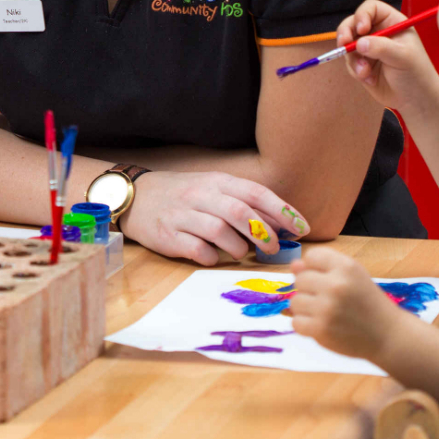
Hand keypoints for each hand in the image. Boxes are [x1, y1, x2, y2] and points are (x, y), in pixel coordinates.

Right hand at [119, 170, 309, 264]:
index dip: (282, 211)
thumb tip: (281, 224)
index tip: (302, 228)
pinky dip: (212, 257)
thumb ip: (242, 202)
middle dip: (264, 233)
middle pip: (240, 212)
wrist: (136, 196)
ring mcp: (183, 215)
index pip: (255, 193)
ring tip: (241, 252)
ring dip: (239, 247)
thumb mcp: (212, 188)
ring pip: (220, 232)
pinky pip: (197, 250)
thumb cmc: (183, 195)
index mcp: (216, 181)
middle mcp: (200, 195)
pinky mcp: (168, 236)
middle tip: (273, 248)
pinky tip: (214, 256)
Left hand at [286, 246, 400, 360]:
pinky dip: (305, 325)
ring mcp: (327, 308)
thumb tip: (294, 265)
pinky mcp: (321, 330)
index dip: (315, 268)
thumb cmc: (367, 302)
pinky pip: (296, 322)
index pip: (311, 256)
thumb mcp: (352, 276)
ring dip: (306, 308)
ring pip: (295, 301)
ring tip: (324, 313)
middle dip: (310, 289)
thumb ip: (323, 268)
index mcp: (346, 266)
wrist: (388, 335)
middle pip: (300, 279)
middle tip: (328, 299)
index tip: (328, 279)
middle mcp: (336, 285)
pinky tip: (321, 325)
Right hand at [336, 0, 438, 111]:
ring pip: (348, 45)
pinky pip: (349, 62)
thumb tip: (359, 43)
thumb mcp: (403, 57)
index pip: (371, 8)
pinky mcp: (362, 64)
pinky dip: (356, 71)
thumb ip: (381, 47)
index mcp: (392, 22)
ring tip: (365, 72)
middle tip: (343, 45)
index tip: (361, 30)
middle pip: (353, 23)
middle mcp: (378, 32)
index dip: (362, 15)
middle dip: (345, 34)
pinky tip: (370, 79)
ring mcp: (368, 48)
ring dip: (353, 59)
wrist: (415, 100)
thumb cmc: (416, 74)